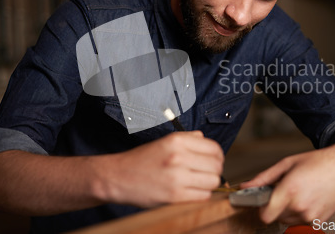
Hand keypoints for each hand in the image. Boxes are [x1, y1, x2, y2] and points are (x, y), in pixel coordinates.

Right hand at [99, 131, 223, 207]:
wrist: (118, 177)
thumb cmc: (141, 160)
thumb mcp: (164, 141)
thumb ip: (187, 138)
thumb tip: (205, 139)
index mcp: (177, 141)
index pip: (214, 148)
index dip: (217, 156)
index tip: (213, 160)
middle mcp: (179, 156)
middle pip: (216, 165)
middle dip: (215, 170)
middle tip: (206, 173)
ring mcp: (177, 177)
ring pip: (213, 182)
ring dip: (209, 184)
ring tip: (198, 183)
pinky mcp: (174, 196)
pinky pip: (203, 196)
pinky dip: (201, 195)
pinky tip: (192, 191)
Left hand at [240, 141, 334, 224]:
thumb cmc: (319, 162)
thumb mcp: (287, 164)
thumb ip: (263, 177)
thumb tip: (245, 186)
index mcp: (290, 190)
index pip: (265, 215)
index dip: (260, 209)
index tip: (260, 201)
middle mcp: (300, 206)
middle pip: (275, 217)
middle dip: (274, 206)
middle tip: (282, 190)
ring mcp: (311, 216)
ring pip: (287, 220)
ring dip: (286, 210)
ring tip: (297, 192)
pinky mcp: (319, 222)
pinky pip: (300, 222)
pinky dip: (299, 213)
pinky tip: (307, 198)